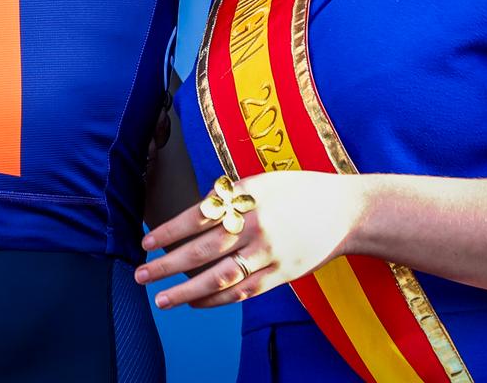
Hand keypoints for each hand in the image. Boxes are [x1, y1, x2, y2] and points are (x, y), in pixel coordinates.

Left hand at [135, 170, 364, 308]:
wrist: (346, 211)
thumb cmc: (298, 191)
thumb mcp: (261, 183)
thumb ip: (229, 198)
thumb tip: (192, 215)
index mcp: (247, 199)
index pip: (197, 217)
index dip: (169, 231)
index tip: (145, 242)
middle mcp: (255, 227)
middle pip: (202, 251)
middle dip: (167, 265)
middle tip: (140, 275)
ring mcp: (269, 254)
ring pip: (220, 278)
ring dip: (187, 291)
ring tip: (161, 299)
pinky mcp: (281, 275)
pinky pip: (243, 292)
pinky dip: (216, 300)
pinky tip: (195, 303)